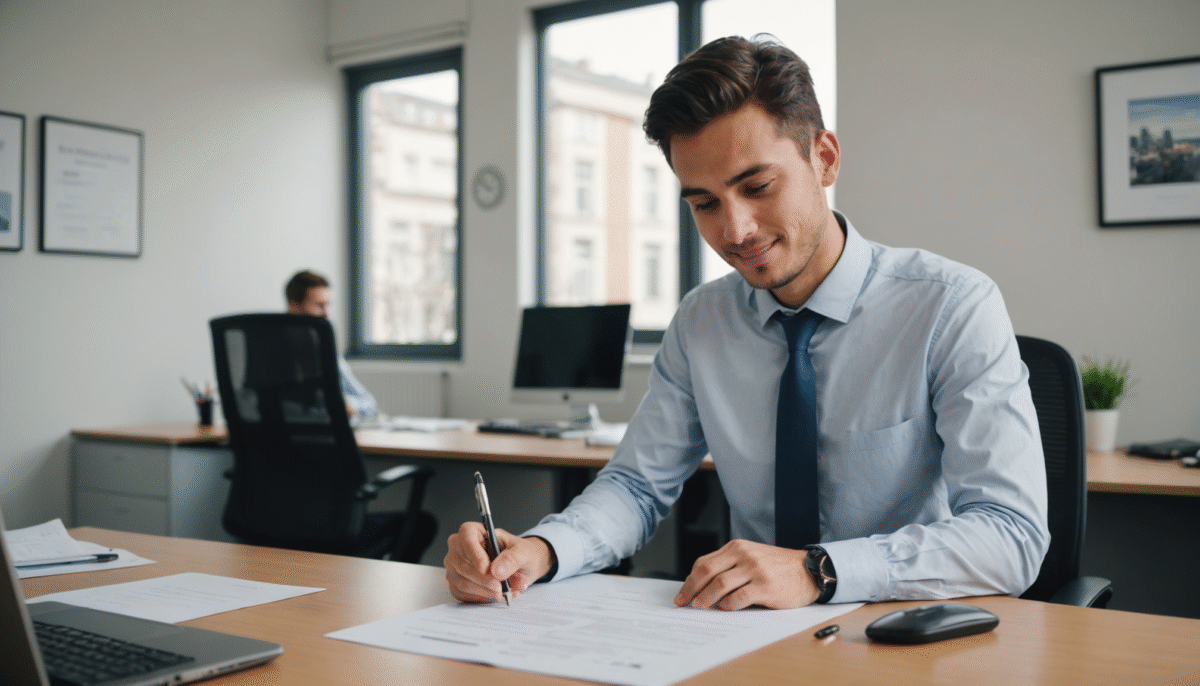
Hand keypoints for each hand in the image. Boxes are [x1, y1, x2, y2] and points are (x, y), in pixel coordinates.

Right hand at [444, 522, 555, 602]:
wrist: (522, 569)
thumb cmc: (520, 554)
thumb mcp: (524, 552)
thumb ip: (512, 558)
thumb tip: (497, 571)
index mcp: (476, 531)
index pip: (467, 536)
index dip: (474, 553)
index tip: (486, 569)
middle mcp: (460, 547)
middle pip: (461, 562)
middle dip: (482, 579)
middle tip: (500, 587)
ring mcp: (456, 566)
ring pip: (460, 581)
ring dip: (483, 590)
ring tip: (502, 592)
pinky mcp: (457, 583)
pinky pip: (461, 593)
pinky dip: (480, 597)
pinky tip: (494, 595)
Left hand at [674, 539, 818, 610]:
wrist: (808, 570)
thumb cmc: (776, 567)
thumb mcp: (751, 557)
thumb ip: (730, 566)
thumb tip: (702, 587)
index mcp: (736, 547)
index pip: (704, 563)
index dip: (690, 580)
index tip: (682, 594)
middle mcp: (743, 555)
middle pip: (707, 572)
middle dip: (691, 590)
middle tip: (683, 603)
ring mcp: (754, 570)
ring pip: (719, 585)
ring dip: (706, 599)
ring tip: (700, 607)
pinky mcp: (765, 586)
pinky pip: (738, 598)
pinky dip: (727, 605)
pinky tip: (724, 609)